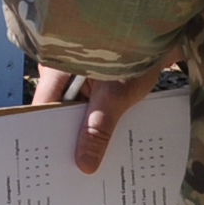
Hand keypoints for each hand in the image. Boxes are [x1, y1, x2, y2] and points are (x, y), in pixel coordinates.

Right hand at [32, 61, 171, 175]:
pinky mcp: (89, 76)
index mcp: (56, 67)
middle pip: (57, 108)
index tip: (53, 160)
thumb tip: (84, 164)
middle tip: (77, 165)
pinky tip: (105, 135)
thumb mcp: (116, 96)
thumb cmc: (135, 56)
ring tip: (93, 155)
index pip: (43, 106)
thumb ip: (97, 129)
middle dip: (69, 133)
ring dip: (84, 125)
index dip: (47, 133)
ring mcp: (74, 72)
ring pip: (73, 106)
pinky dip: (94, 116)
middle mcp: (59, 68)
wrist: (160, 39)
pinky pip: (86, 101)